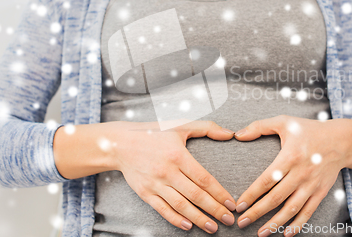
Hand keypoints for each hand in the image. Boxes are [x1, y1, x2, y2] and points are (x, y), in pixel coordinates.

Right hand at [107, 120, 236, 233]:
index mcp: (178, 155)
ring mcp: (155, 184)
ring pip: (181, 206)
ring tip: (213, 227)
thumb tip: (229, 133)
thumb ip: (207, 128)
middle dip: (214, 209)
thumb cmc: (153, 133)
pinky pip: (163, 210)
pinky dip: (176, 219)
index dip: (219, 193)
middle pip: (195, 195)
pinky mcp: (145, 193)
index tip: (232, 203)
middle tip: (229, 220)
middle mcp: (167, 171)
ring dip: (198, 218)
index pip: (203, 179)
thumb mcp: (180, 125)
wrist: (120, 143)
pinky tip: (188, 226)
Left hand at [233, 115, 348, 236]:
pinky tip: (285, 233)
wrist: (341, 140)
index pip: (266, 180)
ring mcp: (312, 185)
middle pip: (276, 198)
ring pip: (291, 209)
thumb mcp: (284, 122)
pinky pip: (308, 212)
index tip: (239, 205)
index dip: (251, 195)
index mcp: (290, 157)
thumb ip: (259, 126)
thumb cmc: (309, 130)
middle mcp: (301, 174)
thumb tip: (237, 135)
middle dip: (257, 212)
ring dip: (275, 223)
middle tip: (241, 222)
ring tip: (260, 233)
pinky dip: (297, 225)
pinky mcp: (320, 192)